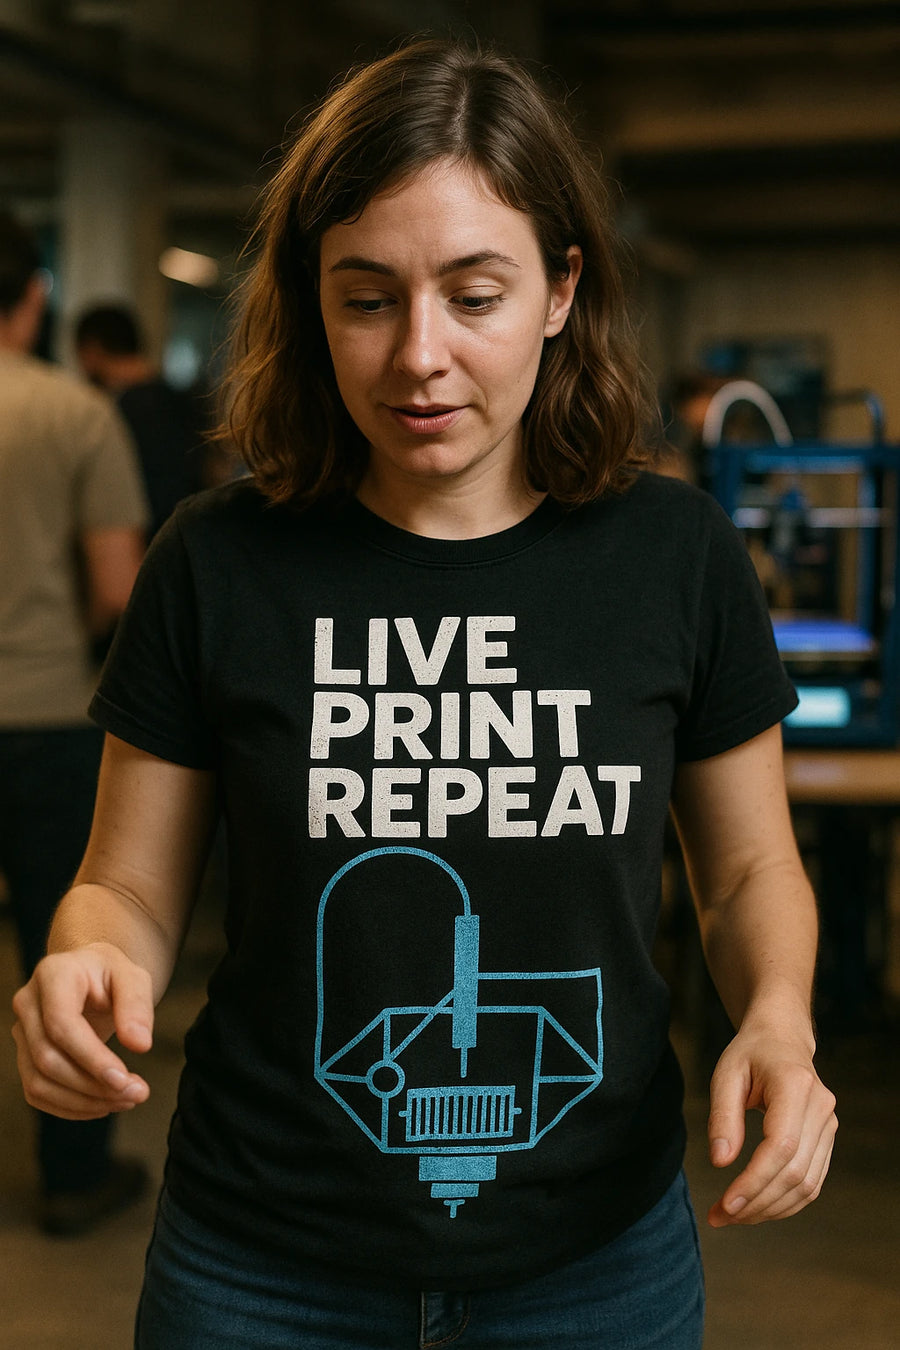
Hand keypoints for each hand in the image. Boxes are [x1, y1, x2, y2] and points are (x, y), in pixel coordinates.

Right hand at [11, 943, 153, 1119]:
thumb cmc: (111, 975)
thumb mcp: (133, 977)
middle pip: (48, 1058)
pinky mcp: (25, 1056)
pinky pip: (37, 1093)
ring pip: (39, 1082)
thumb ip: (137, 1005)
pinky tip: (103, 1104)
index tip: (124, 1080)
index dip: (91, 1058)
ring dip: (84, 1102)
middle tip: (136, 1093)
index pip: (61, 1024)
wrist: (90, 975)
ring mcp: (22, 1032)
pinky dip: (71, 1106)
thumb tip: (140, 1045)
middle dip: (92, 1086)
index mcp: (53, 975)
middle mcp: (28, 1003)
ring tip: (126, 1099)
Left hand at [706, 1024, 836, 1226]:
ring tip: (734, 1216)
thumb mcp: (726, 1074)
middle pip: (794, 1172)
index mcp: (795, 1086)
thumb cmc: (750, 1053)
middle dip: (757, 1203)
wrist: (782, 1038)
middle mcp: (820, 1107)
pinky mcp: (827, 1138)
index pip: (781, 1147)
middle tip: (720, 1217)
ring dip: (770, 1209)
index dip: (755, 1181)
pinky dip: (786, 1202)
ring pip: (806, 1184)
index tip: (726, 1204)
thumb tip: (720, 1162)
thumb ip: (723, 1116)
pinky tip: (757, 1207)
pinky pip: (812, 1181)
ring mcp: (828, 1125)